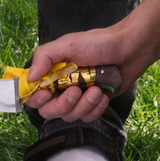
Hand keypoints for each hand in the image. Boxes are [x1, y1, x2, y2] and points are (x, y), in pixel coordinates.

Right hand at [20, 13, 159, 123]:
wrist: (130, 49)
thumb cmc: (98, 43)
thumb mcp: (68, 44)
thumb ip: (45, 57)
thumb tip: (30, 77)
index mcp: (51, 72)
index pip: (33, 94)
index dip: (36, 99)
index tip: (46, 94)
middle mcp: (61, 86)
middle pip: (49, 111)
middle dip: (63, 104)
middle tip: (77, 91)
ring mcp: (78, 97)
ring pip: (70, 116)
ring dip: (84, 105)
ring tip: (96, 89)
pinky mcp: (93, 104)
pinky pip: (88, 117)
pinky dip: (96, 109)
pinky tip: (103, 94)